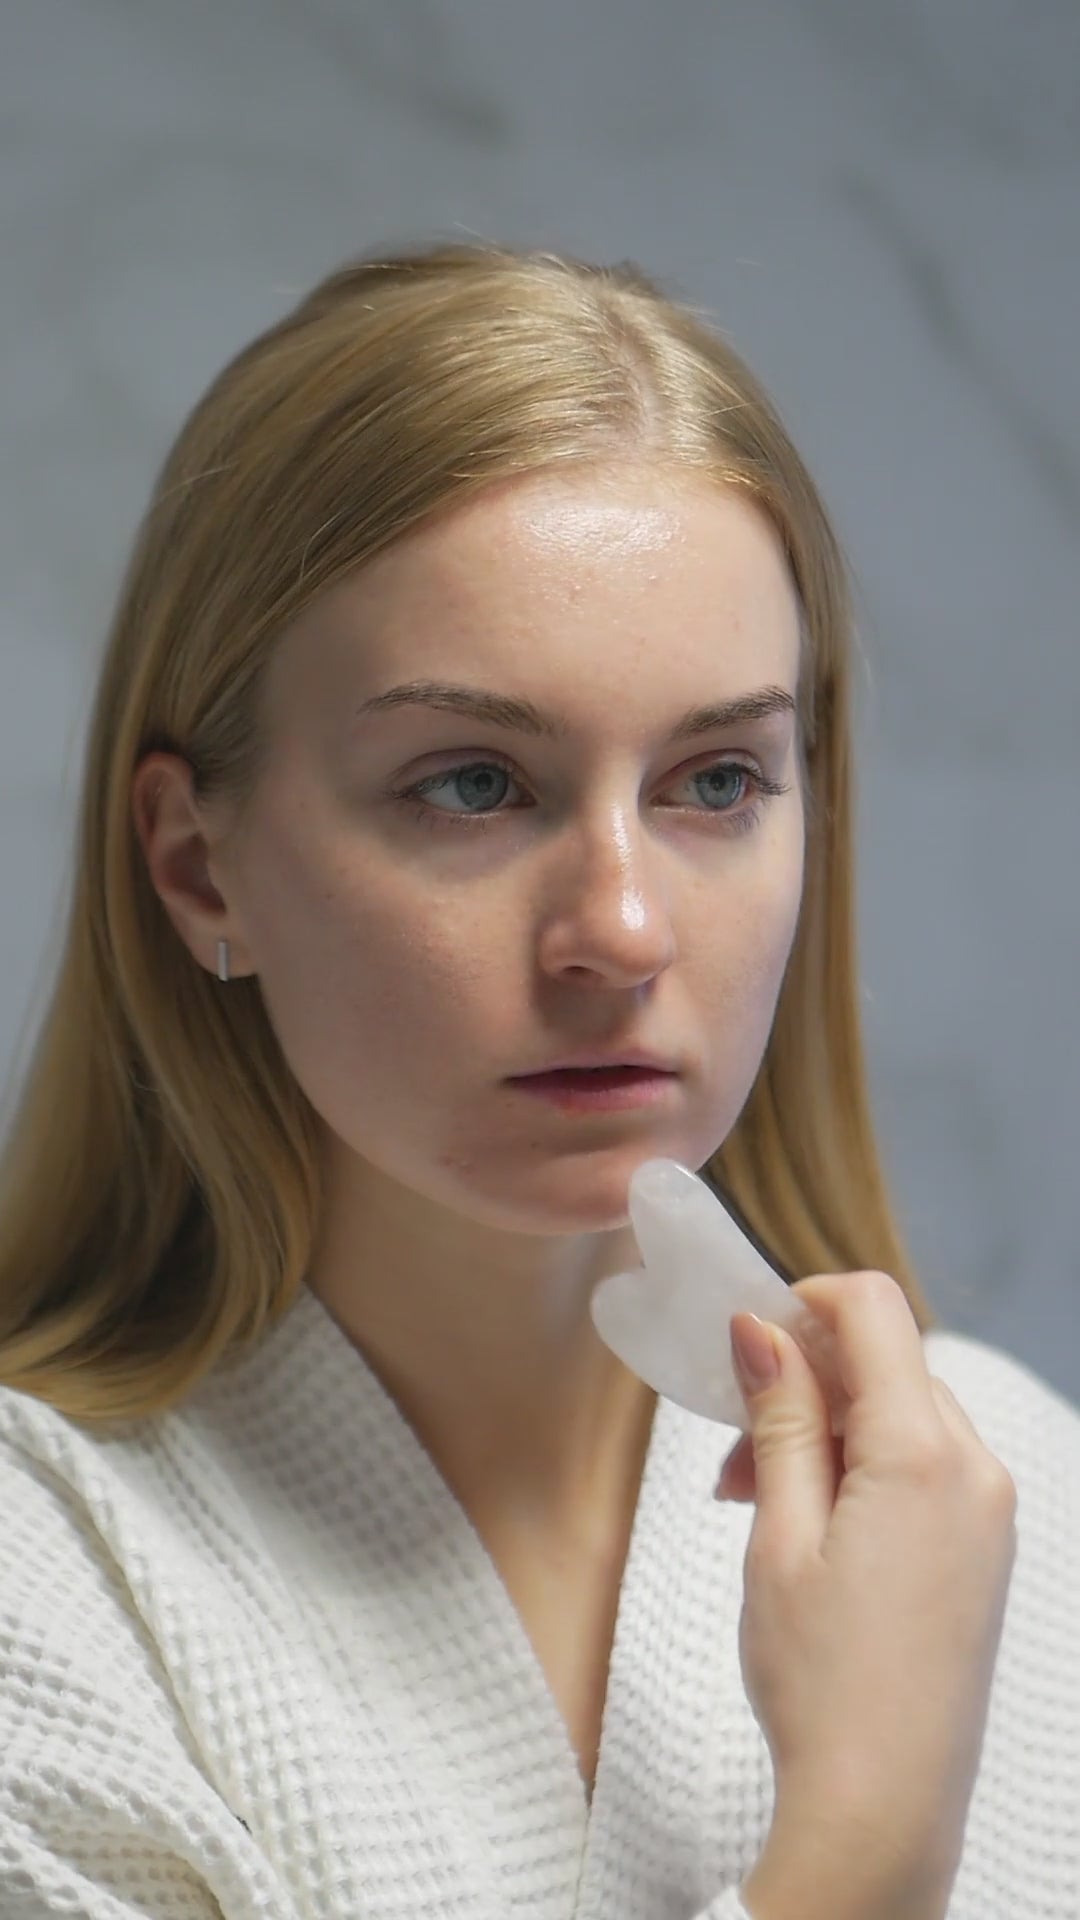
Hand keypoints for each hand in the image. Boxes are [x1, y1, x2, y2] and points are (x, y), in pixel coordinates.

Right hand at [719, 1271, 1017, 1916]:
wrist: (884, 1807)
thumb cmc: (822, 1682)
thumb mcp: (779, 1535)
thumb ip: (778, 1418)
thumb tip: (760, 1327)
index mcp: (924, 1454)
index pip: (875, 1310)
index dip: (804, 1299)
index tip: (744, 1334)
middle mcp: (975, 1470)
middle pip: (887, 1363)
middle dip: (802, 1381)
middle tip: (731, 1449)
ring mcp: (988, 1511)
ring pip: (901, 1414)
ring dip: (825, 1428)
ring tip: (753, 1499)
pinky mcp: (983, 1547)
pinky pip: (924, 1465)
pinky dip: (861, 1468)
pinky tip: (806, 1523)